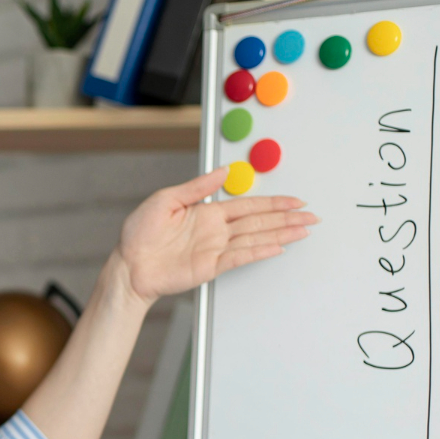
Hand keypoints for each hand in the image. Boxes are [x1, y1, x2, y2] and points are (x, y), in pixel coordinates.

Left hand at [115, 167, 316, 301]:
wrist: (127, 264)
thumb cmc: (140, 233)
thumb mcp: (166, 199)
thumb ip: (198, 186)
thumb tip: (223, 171)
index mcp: (208, 212)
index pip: (249, 205)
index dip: (273, 202)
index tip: (295, 200)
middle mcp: (216, 231)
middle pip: (259, 221)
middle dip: (286, 217)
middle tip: (311, 215)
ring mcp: (215, 249)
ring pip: (255, 238)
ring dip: (281, 234)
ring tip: (304, 230)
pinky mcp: (209, 267)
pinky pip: (239, 257)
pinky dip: (259, 252)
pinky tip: (277, 246)